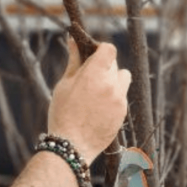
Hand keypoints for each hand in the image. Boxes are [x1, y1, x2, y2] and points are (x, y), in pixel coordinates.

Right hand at [47, 39, 130, 163]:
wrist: (72, 145)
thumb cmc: (63, 113)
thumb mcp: (64, 84)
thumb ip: (74, 61)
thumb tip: (74, 41)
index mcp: (94, 74)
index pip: (109, 49)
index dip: (100, 49)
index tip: (92, 55)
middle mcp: (111, 84)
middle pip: (114, 64)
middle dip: (104, 66)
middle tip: (89, 77)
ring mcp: (120, 99)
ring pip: (123, 79)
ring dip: (113, 80)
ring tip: (96, 92)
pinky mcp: (123, 112)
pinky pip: (122, 96)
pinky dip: (113, 97)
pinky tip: (98, 108)